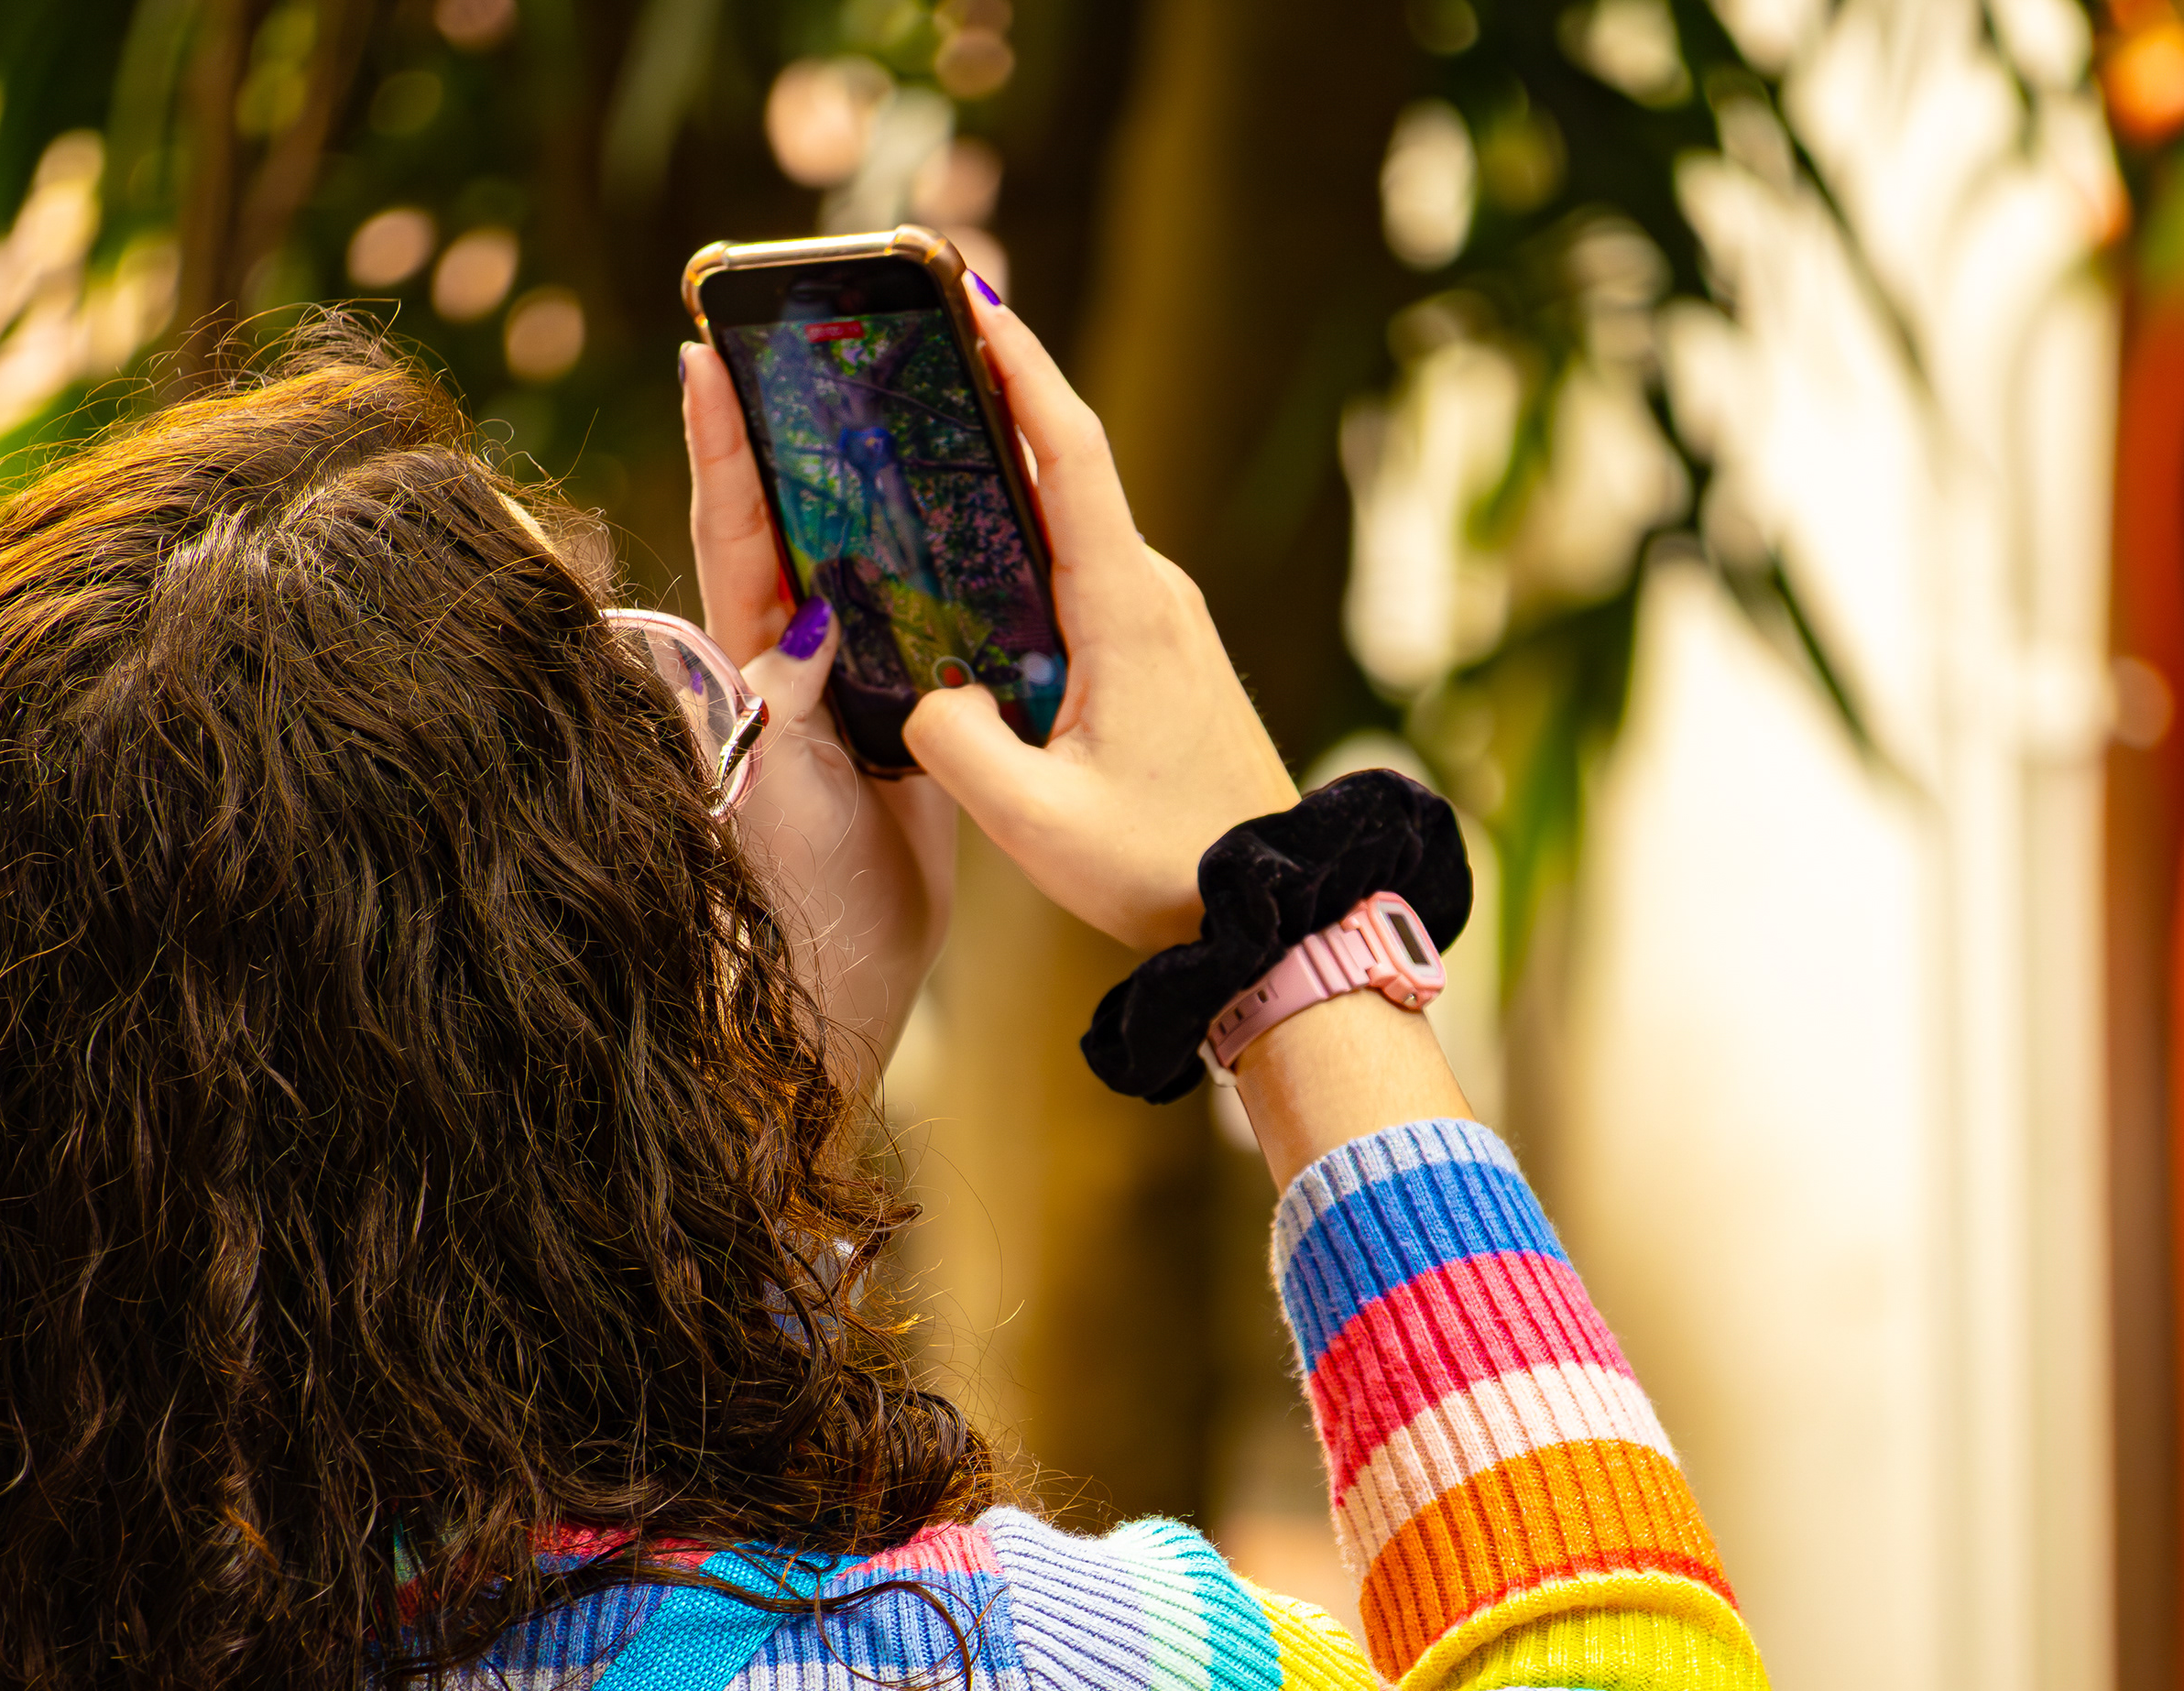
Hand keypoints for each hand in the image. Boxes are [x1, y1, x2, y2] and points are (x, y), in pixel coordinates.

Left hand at [678, 342, 956, 1080]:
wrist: (843, 972)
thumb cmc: (787, 883)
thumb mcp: (781, 778)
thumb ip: (790, 696)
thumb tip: (814, 618)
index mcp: (744, 655)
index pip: (731, 523)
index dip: (722, 439)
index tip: (708, 352)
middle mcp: (794, 654)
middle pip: (802, 517)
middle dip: (808, 429)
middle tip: (824, 336)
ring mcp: (856, 680)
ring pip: (875, 558)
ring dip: (887, 482)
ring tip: (911, 392)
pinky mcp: (918, 713)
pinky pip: (937, 619)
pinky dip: (954, 560)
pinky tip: (984, 505)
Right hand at [897, 278, 1298, 952]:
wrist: (1274, 905)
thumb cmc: (1166, 865)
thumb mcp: (1033, 821)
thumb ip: (953, 746)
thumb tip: (925, 695)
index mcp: (1126, 606)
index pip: (1067, 451)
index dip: (1019, 362)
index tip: (971, 292)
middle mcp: (1154, 592)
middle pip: (1063, 468)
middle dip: (990, 398)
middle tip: (909, 346)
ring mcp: (1164, 619)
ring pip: (1069, 528)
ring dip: (1001, 483)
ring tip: (915, 445)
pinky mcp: (1162, 654)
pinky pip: (1080, 576)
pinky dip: (1022, 551)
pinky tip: (967, 568)